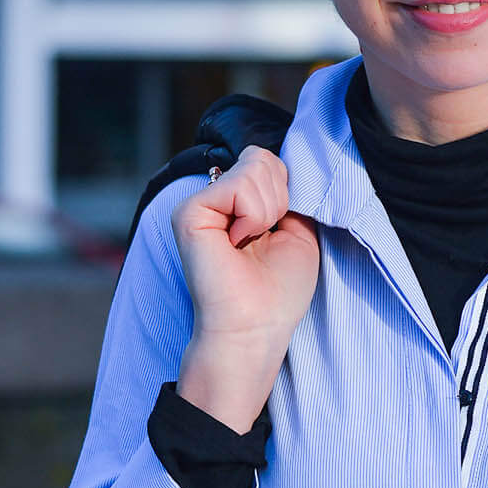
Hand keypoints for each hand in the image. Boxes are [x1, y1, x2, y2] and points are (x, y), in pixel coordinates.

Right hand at [170, 146, 320, 431]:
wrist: (255, 329)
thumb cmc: (277, 293)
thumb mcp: (298, 231)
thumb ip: (288, 193)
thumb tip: (280, 159)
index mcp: (236, 205)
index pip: (269, 163)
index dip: (287, 193)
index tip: (278, 231)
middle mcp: (214, 200)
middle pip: (263, 158)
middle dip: (280, 200)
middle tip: (263, 240)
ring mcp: (199, 203)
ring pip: (255, 166)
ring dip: (268, 211)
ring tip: (250, 244)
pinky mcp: (189, 212)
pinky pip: (239, 185)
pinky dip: (254, 216)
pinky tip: (238, 243)